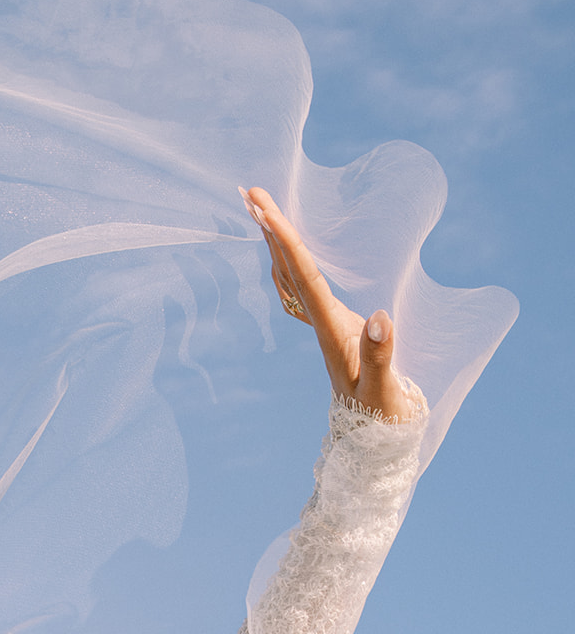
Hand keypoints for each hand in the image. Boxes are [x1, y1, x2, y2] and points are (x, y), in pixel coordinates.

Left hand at [243, 187, 413, 421]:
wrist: (375, 442)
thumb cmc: (382, 416)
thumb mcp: (384, 389)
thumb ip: (381, 355)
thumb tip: (379, 316)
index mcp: (331, 331)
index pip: (304, 278)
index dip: (285, 243)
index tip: (264, 212)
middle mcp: (320, 324)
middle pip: (288, 270)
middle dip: (270, 230)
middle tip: (250, 192)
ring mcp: (324, 326)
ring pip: (291, 277)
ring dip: (275, 242)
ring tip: (259, 207)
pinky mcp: (334, 330)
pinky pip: (303, 290)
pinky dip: (291, 264)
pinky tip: (283, 252)